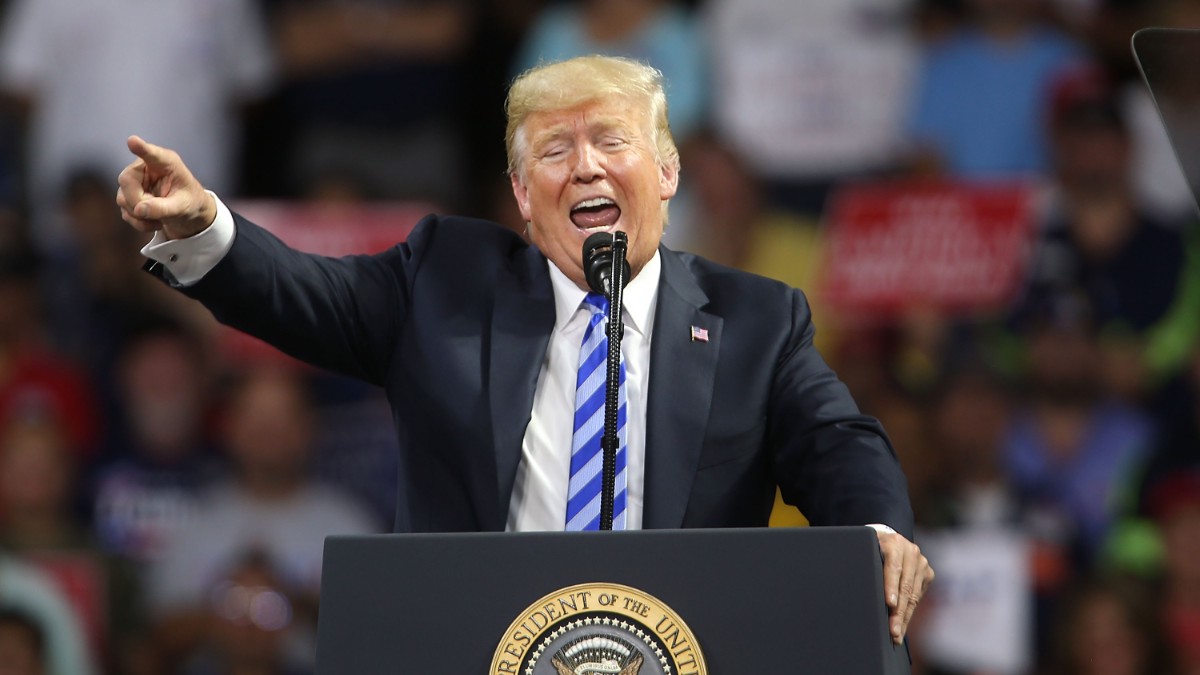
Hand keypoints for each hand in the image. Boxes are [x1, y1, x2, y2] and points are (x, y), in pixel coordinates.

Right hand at [116, 135, 216, 239]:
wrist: (188, 213)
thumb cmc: (190, 202)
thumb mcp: (183, 207)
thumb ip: (163, 208)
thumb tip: (139, 209)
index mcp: (166, 162)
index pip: (151, 153)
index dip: (141, 148)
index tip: (133, 141)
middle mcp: (145, 167)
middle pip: (126, 181)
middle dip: (139, 201)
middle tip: (159, 212)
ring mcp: (134, 181)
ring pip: (122, 198)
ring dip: (141, 215)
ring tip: (162, 218)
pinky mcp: (128, 196)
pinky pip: (125, 211)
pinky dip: (139, 222)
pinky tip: (154, 222)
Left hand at [876, 529, 933, 644]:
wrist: (887, 539)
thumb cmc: (869, 548)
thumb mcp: (865, 550)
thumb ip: (865, 564)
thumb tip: (855, 587)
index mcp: (894, 543)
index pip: (893, 568)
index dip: (891, 587)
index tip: (889, 604)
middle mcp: (911, 552)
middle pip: (905, 586)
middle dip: (898, 612)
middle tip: (892, 631)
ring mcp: (921, 562)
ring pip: (913, 595)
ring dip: (904, 617)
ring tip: (897, 634)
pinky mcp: (927, 573)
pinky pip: (918, 596)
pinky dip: (909, 612)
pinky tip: (903, 625)